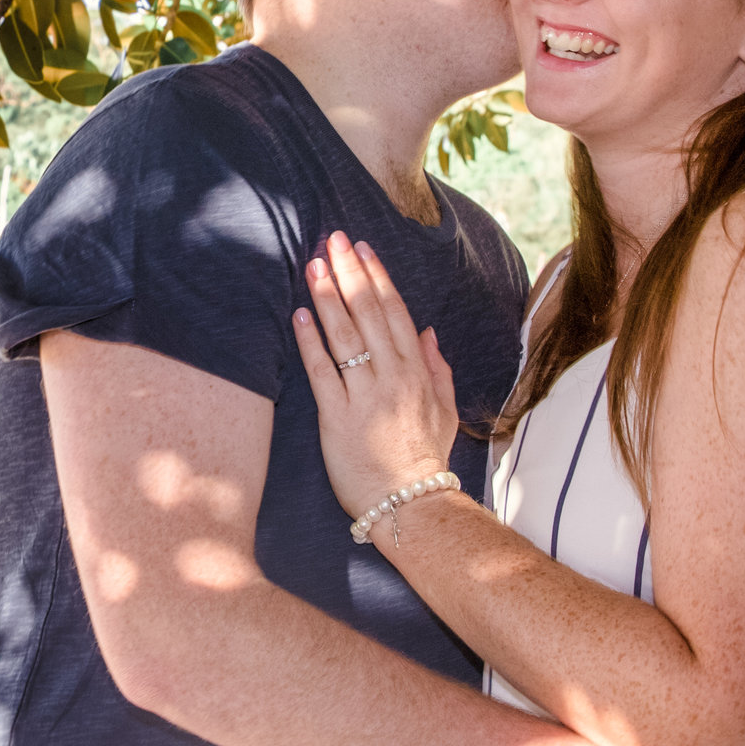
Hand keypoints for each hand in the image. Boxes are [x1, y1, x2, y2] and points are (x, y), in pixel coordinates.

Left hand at [291, 230, 466, 522]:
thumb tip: (430, 333)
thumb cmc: (425, 459)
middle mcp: (393, 377)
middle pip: (369, 313)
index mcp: (417, 372)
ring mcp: (365, 396)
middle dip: (349, 272)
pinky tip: (299, 314)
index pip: (396, 312)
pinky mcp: (338, 418)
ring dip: (328, 296)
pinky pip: (322, 372)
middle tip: (332, 240)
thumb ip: (438, 369)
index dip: (377, 277)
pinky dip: (310, 341)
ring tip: (313, 265)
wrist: (412, 505)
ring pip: (345, 335)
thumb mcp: (445, 411)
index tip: (362, 249)